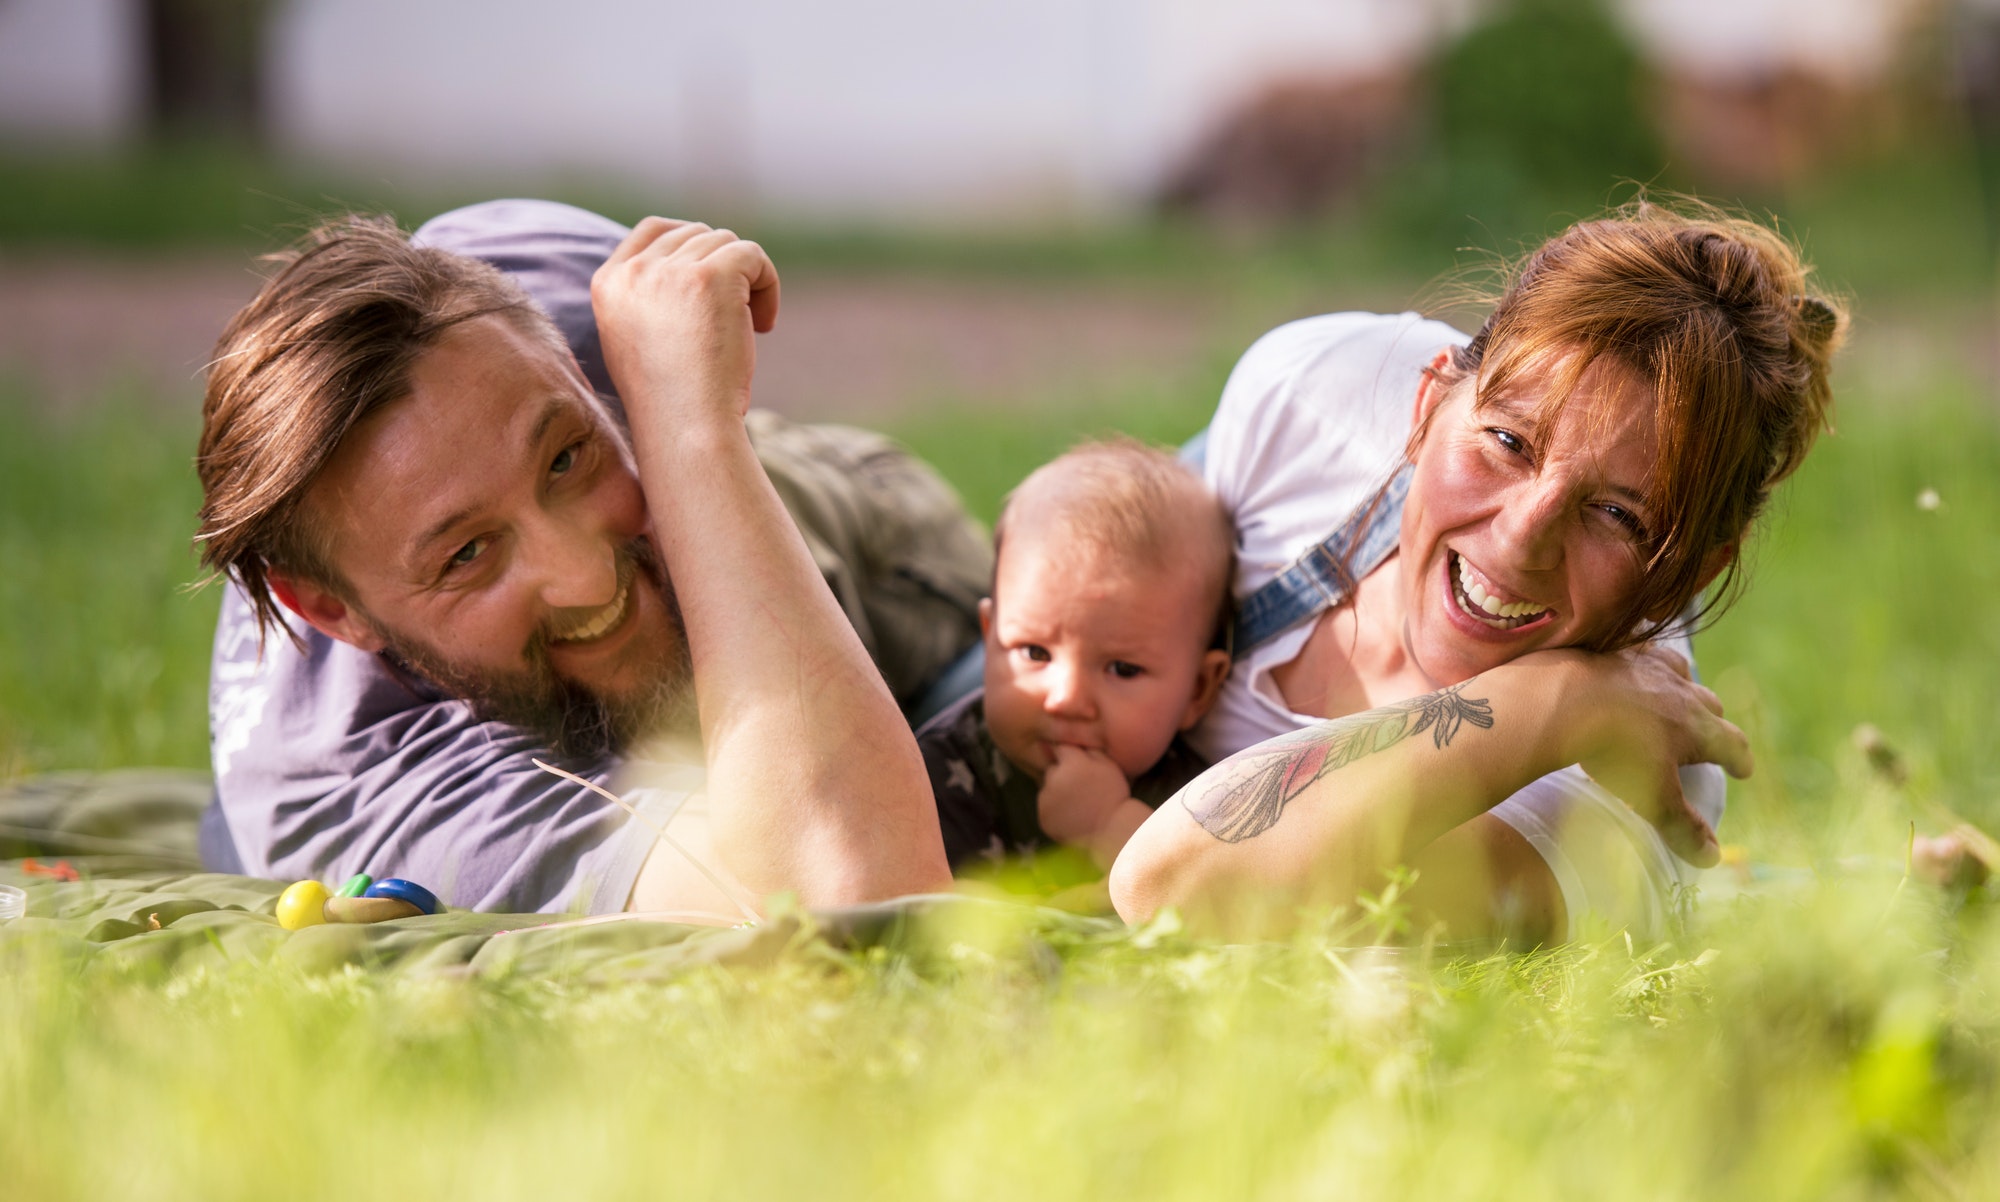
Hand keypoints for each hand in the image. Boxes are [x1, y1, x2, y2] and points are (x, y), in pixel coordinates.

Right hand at [590, 217, 780, 432]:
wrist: (687, 429)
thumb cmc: (671, 401)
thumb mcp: (638, 340)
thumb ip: (648, 296)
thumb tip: (687, 263)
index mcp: (608, 283)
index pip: (654, 229)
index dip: (692, 249)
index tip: (712, 288)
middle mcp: (634, 271)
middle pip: (696, 235)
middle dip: (723, 269)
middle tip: (734, 319)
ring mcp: (672, 270)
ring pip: (727, 244)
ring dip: (748, 281)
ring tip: (748, 327)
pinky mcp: (713, 275)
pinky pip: (754, 255)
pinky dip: (768, 284)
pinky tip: (763, 324)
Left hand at [1037, 745, 1132, 843]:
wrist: (1112, 832)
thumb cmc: (1114, 796)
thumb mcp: (1109, 766)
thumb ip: (1090, 749)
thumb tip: (1076, 739)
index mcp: (1071, 763)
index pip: (1060, 748)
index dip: (1069, 755)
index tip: (1076, 764)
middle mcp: (1054, 778)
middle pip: (1051, 769)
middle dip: (1061, 775)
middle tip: (1080, 789)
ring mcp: (1046, 799)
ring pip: (1047, 789)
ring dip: (1057, 793)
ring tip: (1077, 804)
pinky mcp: (1042, 817)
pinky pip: (1045, 808)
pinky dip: (1054, 811)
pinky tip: (1071, 816)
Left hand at [1558, 644, 1752, 867]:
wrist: (1565, 698)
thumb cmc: (1613, 751)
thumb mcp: (1651, 797)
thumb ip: (1682, 828)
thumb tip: (1711, 858)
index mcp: (1697, 728)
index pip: (1732, 744)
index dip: (1739, 759)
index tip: (1743, 769)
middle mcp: (1681, 691)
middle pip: (1709, 704)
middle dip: (1714, 720)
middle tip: (1710, 733)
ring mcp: (1648, 665)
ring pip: (1679, 671)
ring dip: (1683, 684)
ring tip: (1678, 693)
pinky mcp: (1615, 647)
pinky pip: (1640, 646)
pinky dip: (1643, 655)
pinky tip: (1633, 657)